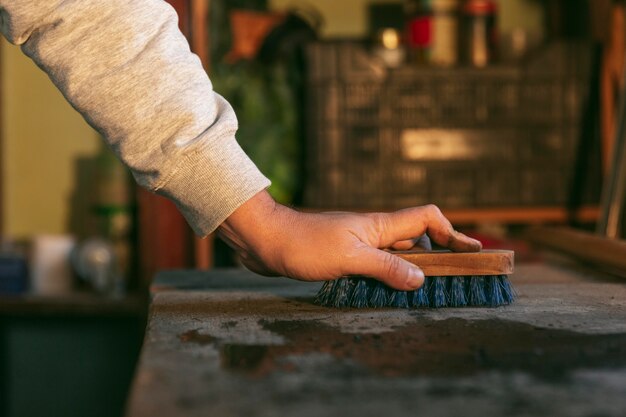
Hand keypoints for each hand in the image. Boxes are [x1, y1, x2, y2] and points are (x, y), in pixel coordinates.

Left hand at [217, 190, 481, 289]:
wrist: (266, 240)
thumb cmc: (304, 245)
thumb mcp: (349, 258)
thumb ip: (386, 267)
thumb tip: (421, 280)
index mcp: (380, 226)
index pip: (427, 219)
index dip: (452, 232)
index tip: (472, 251)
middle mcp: (375, 233)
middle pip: (418, 239)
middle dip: (440, 256)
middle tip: (459, 278)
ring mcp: (360, 244)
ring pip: (398, 255)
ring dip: (414, 270)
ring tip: (430, 291)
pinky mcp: (346, 256)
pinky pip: (378, 265)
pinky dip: (390, 277)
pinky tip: (390, 292)